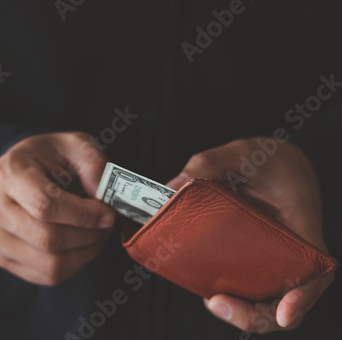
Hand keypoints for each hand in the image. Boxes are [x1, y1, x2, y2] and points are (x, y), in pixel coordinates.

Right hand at [0, 132, 115, 285]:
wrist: (20, 170)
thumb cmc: (49, 157)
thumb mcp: (75, 144)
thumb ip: (93, 163)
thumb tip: (100, 197)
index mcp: (8, 174)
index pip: (46, 206)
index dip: (84, 215)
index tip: (107, 213)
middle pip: (48, 239)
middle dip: (89, 236)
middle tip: (106, 225)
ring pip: (50, 264)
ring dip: (85, 254)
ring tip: (97, 235)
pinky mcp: (1, 257)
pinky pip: (46, 276)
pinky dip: (73, 266)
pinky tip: (81, 246)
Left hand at [166, 138, 333, 332]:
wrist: (277, 161)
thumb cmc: (268, 159)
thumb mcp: (240, 153)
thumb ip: (208, 163)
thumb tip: (173, 187)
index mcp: (301, 225)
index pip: (316, 272)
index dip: (303, 298)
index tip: (284, 313)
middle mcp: (293, 249)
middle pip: (287, 299)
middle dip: (257, 314)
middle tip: (218, 303)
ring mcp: (276, 258)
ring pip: (267, 298)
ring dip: (243, 309)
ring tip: (211, 299)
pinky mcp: (258, 258)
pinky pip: (251, 284)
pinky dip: (233, 293)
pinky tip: (208, 287)